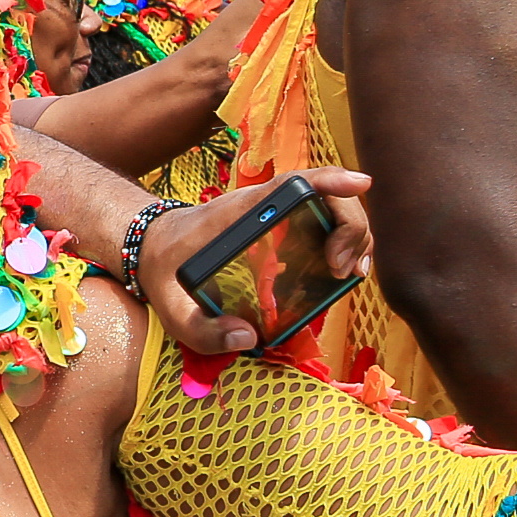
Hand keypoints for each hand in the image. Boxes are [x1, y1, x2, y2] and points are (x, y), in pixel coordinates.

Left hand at [124, 166, 371, 356]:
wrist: (156, 247)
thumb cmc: (164, 270)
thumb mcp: (171, 305)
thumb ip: (201, 328)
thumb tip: (247, 338)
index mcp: (240, 213)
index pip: (292, 182)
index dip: (330, 178)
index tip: (360, 185)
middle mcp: (266, 207)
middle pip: (327, 196)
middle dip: (350, 229)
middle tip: (342, 271)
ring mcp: (279, 216)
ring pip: (334, 210)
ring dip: (355, 238)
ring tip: (347, 274)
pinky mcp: (285, 231)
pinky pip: (326, 226)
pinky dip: (346, 244)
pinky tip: (347, 271)